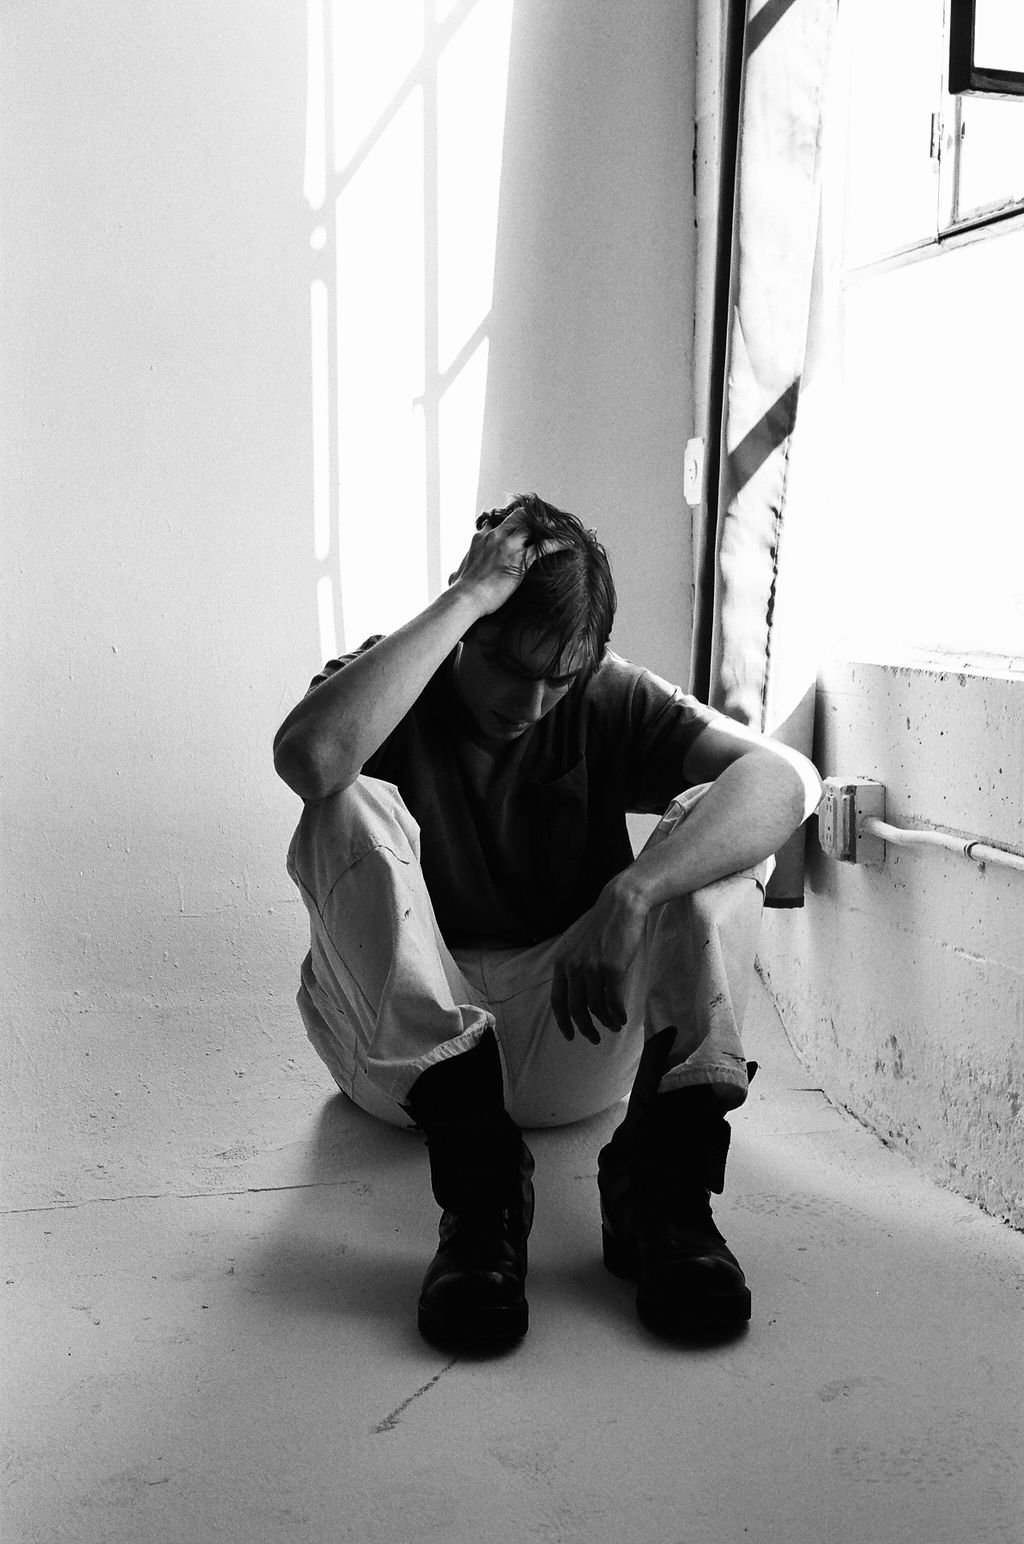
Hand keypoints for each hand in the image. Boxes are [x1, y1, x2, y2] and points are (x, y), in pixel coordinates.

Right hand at [448, 506, 563, 616]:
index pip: (494, 522)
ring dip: (547, 527)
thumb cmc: (460, 590)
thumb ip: (457, 571)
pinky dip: (559, 543)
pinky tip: (569, 544)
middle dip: (531, 517)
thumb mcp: (456, 574)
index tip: (514, 526)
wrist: (466, 597)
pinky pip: (544, 546)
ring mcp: (509, 546)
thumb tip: (451, 576)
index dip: (506, 524)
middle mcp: (495, 536)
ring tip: (560, 528)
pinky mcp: (521, 560)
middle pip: (517, 516)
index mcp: (480, 538)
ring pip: (532, 526)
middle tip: (543, 522)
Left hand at [550, 878, 648, 1043]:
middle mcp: (574, 968)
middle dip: (585, 1028)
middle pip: (576, 1009)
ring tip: (613, 1026)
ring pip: (596, 1008)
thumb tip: (582, 994)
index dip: (562, 1022)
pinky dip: (618, 1014)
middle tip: (594, 1038)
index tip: (569, 1035)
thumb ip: (576, 968)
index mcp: (562, 963)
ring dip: (606, 1022)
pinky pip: (614, 1002)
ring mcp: (593, 969)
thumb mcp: (579, 946)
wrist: (621, 905)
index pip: (557, 1001)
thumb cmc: (603, 924)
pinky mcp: (612, 969)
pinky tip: (623, 1018)